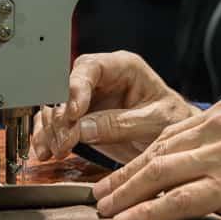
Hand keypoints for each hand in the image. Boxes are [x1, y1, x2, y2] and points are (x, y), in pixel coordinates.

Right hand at [32, 51, 199, 164]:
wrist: (175, 144)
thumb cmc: (173, 121)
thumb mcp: (154, 122)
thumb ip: (120, 123)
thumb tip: (82, 127)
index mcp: (124, 67)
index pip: (90, 67)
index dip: (75, 88)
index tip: (72, 112)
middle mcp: (102, 79)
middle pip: (66, 86)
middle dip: (60, 114)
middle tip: (62, 139)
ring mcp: (90, 99)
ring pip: (56, 106)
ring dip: (50, 128)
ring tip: (52, 150)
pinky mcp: (82, 119)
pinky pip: (57, 124)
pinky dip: (48, 137)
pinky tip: (45, 151)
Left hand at [91, 96, 220, 219]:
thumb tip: (199, 160)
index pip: (169, 134)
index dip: (139, 157)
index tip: (120, 174)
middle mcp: (220, 127)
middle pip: (157, 150)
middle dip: (123, 175)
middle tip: (98, 194)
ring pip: (160, 172)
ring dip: (126, 193)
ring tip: (104, 211)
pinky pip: (179, 200)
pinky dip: (148, 212)